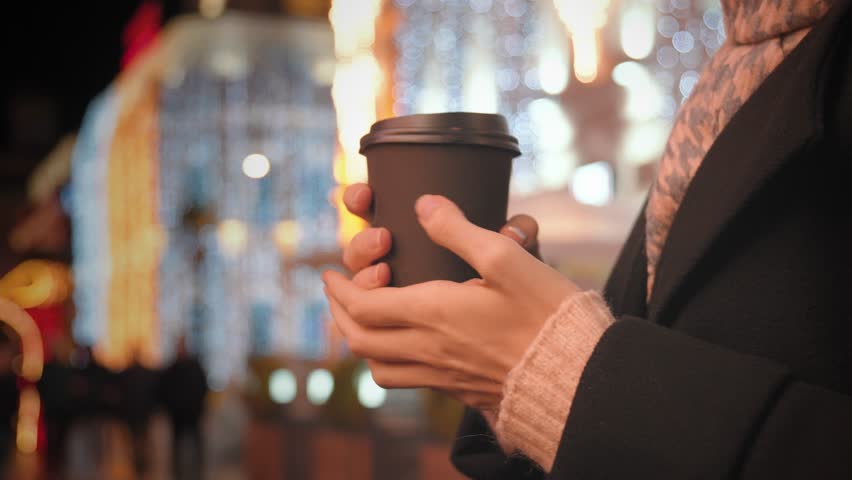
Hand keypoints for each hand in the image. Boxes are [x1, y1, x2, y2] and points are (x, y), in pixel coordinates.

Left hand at [325, 192, 578, 413]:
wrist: (574, 376)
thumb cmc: (546, 315)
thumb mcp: (507, 259)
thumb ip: (460, 230)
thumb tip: (424, 205)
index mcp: (433, 314)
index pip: (363, 306)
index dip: (339, 289)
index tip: (328, 273)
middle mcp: (428, 348)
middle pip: (360, 339)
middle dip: (340, 313)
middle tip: (337, 292)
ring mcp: (440, 374)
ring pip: (377, 365)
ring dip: (359, 340)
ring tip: (361, 319)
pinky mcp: (457, 389)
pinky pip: (404, 380)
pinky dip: (386, 361)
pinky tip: (403, 345)